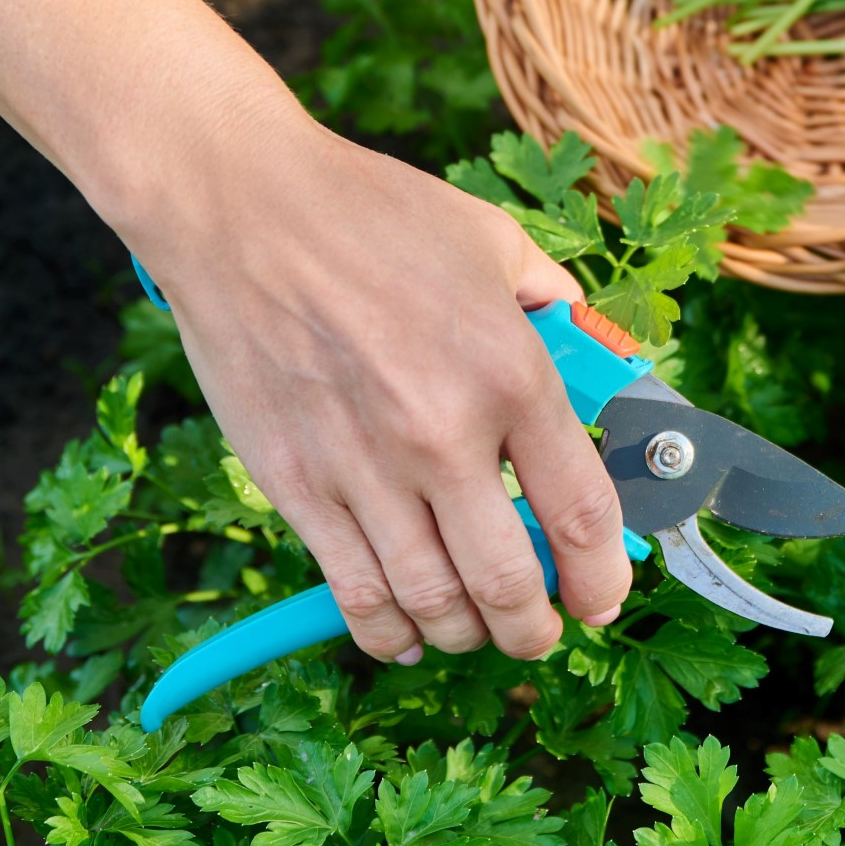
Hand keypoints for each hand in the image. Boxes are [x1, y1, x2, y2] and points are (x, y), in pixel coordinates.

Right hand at [136, 104, 632, 663]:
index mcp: (510, 372)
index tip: (603, 596)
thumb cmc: (372, 214)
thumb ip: (553, 305)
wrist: (241, 208)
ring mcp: (363, 470)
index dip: (602, 576)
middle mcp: (442, 436)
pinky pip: (353, 592)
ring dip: (467, 637)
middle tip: (541, 631)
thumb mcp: (493, 242)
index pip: (581, 512)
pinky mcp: (296, 486)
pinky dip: (387, 632)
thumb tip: (594, 355)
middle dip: (535, 628)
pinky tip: (405, 634)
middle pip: (508, 583)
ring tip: (479, 632)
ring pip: (432, 604)